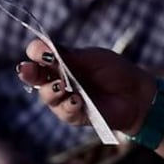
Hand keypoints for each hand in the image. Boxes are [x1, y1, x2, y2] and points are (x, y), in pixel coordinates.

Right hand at [16, 38, 154, 132]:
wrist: (136, 94)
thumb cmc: (115, 71)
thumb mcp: (92, 58)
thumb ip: (69, 56)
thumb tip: (45, 49)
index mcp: (61, 61)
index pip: (39, 55)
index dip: (36, 52)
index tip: (40, 51)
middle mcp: (58, 79)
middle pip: (34, 76)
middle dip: (29, 73)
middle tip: (27, 70)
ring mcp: (64, 98)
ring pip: (46, 95)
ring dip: (50, 91)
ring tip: (62, 87)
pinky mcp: (74, 114)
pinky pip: (63, 112)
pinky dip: (68, 105)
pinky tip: (77, 101)